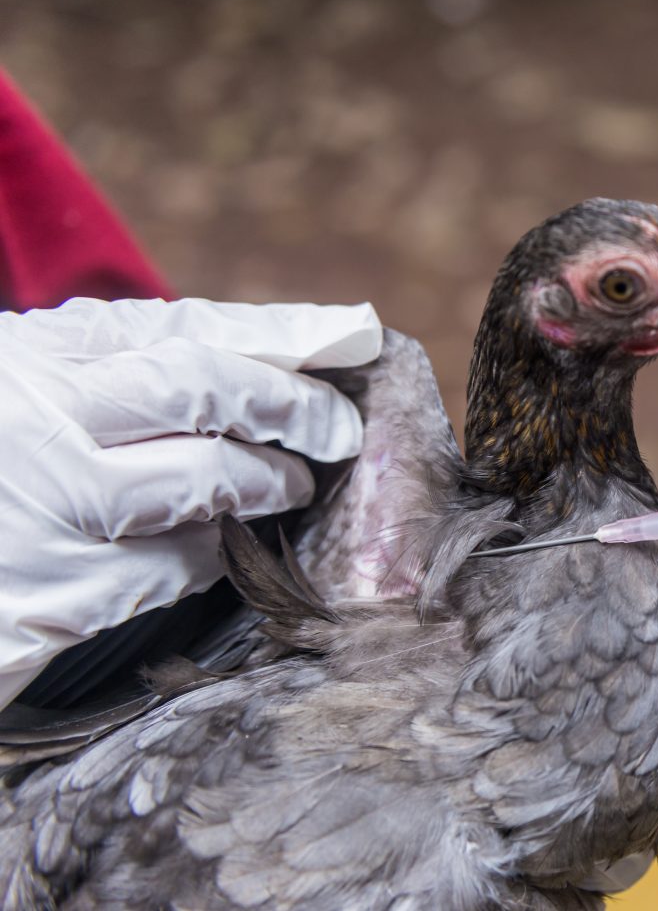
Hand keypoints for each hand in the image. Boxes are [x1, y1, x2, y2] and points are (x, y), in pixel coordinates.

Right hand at [0, 297, 381, 707]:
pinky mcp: (36, 602)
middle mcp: (30, 419)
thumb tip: (283, 352)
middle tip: (339, 428)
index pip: (179, 327)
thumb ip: (111, 368)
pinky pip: (158, 572)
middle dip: (291, 405)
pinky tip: (214, 547)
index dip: (278, 333)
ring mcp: (32, 509)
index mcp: (27, 355)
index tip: (353, 336)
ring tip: (291, 486)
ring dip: (260, 486)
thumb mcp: (19, 384)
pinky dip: (202, 556)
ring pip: (195, 487)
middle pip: (200, 390)